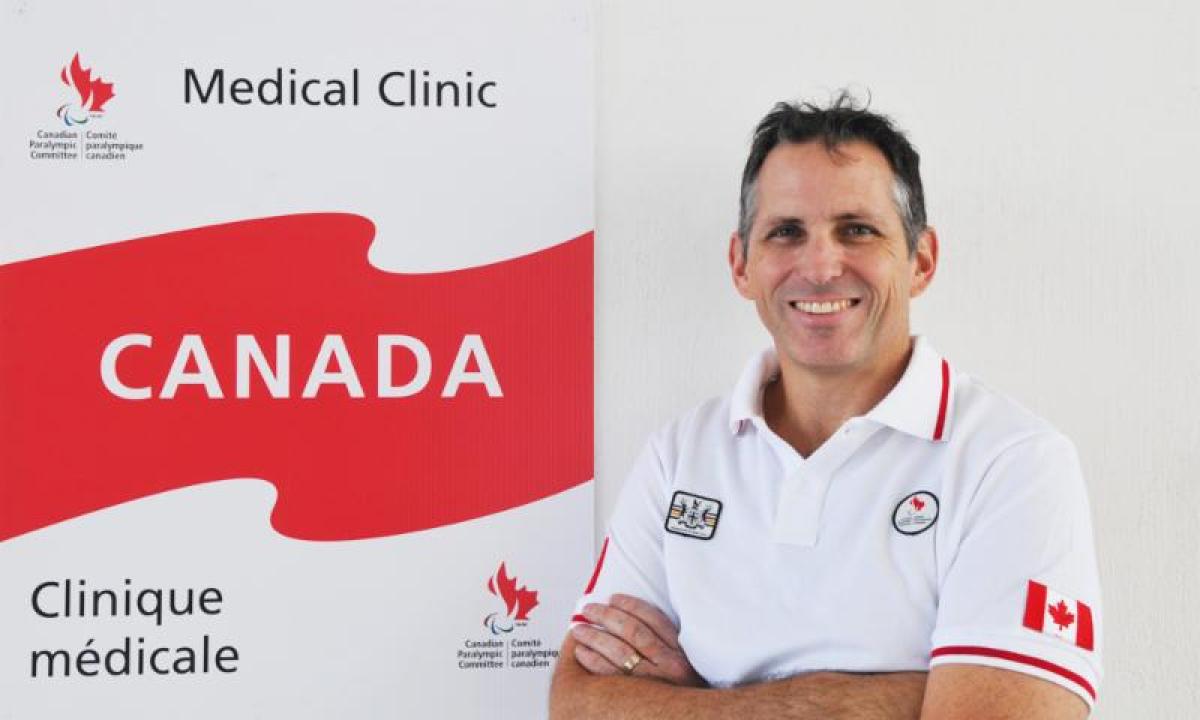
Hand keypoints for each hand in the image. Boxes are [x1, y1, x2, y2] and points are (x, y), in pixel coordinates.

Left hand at [570, 594, 705, 686]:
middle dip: (607, 616)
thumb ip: (666, 645)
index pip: (654, 619)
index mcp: (681, 652)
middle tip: (589, 610)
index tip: (613, 599)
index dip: (630, 605)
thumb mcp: (684, 666)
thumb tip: (632, 620)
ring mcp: (653, 682)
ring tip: (579, 630)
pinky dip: (592, 659)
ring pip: (619, 650)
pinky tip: (581, 653)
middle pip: (633, 631)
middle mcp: (670, 666)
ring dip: (595, 636)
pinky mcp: (636, 698)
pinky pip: (608, 674)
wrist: (687, 718)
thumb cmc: (680, 694)